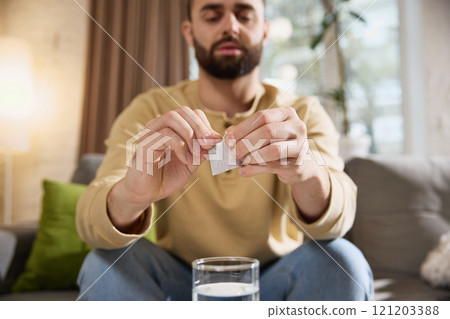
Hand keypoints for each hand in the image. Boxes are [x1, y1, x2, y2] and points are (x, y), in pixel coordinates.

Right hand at [108, 106, 220, 231]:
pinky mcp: (144, 145)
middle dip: (200, 127)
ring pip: (172, 118)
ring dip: (190, 136)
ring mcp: (149, 133)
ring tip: (195, 155)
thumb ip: (202, 150)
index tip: (213, 143)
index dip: (205, 125)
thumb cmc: (167, 176)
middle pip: (182, 111)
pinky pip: (164, 135)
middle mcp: (159, 126)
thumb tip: (216, 140)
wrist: (146, 193)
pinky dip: (180, 146)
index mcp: (171, 127)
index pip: (191, 112)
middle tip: (208, 146)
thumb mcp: (191, 163)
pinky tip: (186, 160)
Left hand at [225, 107, 330, 220]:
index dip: (243, 128)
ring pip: (272, 149)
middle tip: (233, 153)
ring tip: (240, 162)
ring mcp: (300, 145)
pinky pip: (273, 166)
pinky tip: (244, 171)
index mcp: (287, 113)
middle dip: (245, 143)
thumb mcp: (266, 134)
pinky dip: (255, 169)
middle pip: (267, 131)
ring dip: (251, 157)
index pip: (262, 116)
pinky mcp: (298, 164)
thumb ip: (248, 131)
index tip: (228, 139)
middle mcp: (297, 126)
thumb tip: (228, 134)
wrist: (301, 164)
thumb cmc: (279, 144)